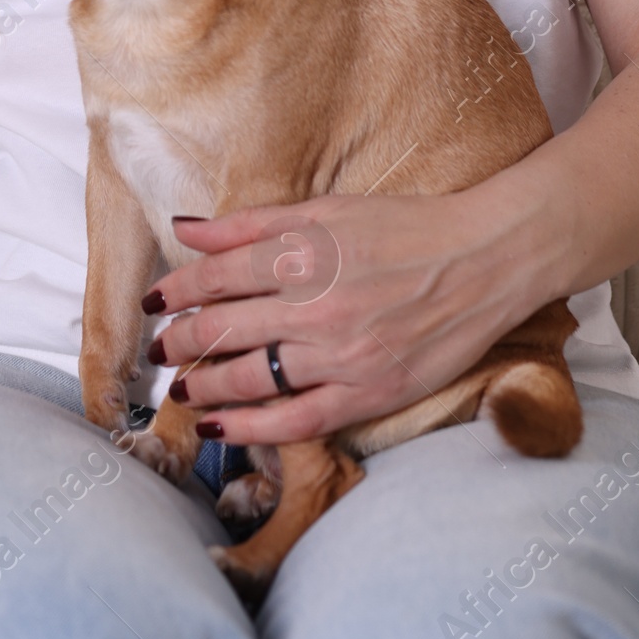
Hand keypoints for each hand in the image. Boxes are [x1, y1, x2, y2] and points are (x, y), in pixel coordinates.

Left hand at [143, 194, 537, 446]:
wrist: (483, 260)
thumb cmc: (404, 228)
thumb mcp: (326, 209)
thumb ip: (251, 223)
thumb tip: (186, 227)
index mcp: (303, 251)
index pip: (216, 276)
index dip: (176, 291)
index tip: (154, 302)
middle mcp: (315, 304)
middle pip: (224, 328)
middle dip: (181, 342)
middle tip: (160, 350)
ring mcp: (341, 354)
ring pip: (250, 377)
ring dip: (204, 386)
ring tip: (181, 389)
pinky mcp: (368, 393)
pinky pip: (296, 420)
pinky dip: (251, 428)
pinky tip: (219, 427)